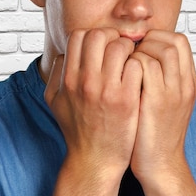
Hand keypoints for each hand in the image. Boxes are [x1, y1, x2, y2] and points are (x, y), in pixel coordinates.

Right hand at [44, 28, 142, 181]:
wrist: (95, 161)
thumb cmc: (77, 129)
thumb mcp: (55, 101)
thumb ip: (56, 73)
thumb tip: (64, 52)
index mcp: (68, 79)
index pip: (79, 36)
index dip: (93, 35)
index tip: (103, 46)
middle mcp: (86, 82)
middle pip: (99, 35)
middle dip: (112, 37)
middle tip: (120, 50)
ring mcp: (107, 90)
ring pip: (120, 46)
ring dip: (129, 49)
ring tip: (131, 60)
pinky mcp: (127, 100)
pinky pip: (136, 65)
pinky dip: (140, 64)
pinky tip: (140, 73)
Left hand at [127, 30, 195, 185]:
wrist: (159, 165)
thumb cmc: (155, 133)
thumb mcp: (167, 102)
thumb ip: (161, 78)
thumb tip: (142, 54)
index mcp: (189, 83)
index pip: (180, 41)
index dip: (158, 38)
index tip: (139, 47)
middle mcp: (185, 84)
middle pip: (173, 42)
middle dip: (148, 41)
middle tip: (130, 52)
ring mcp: (174, 92)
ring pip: (162, 50)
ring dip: (140, 51)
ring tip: (125, 64)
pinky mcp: (157, 102)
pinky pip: (146, 67)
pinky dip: (131, 64)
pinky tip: (120, 75)